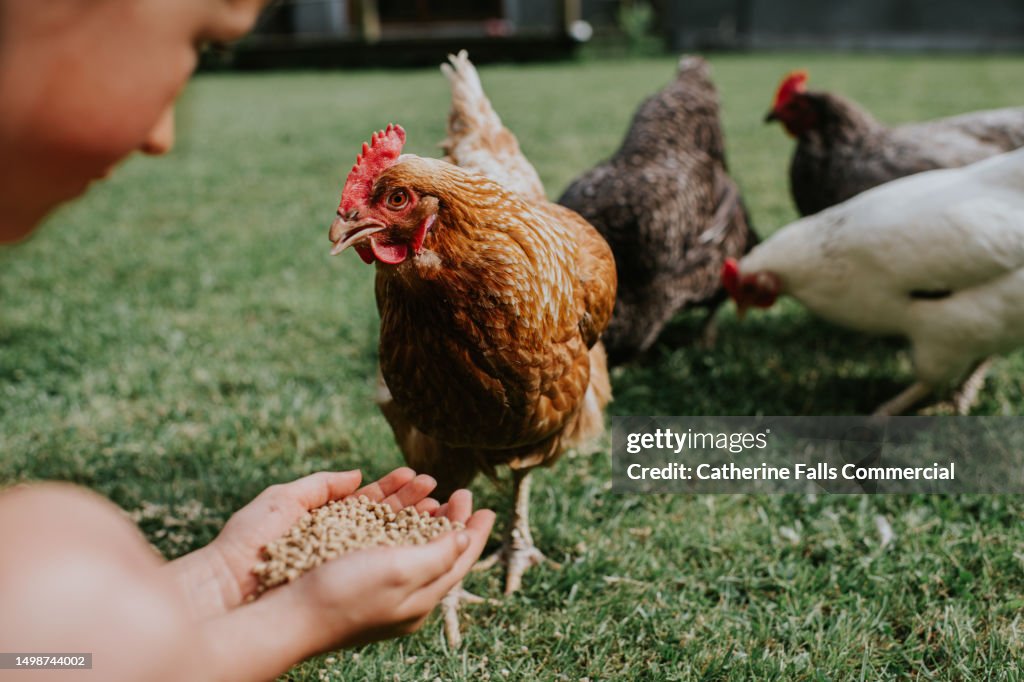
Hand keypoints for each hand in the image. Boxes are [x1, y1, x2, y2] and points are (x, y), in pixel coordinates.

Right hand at [195, 484, 493, 680]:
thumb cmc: (345, 594)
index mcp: (421, 599)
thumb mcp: (401, 571)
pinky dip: (395, 523)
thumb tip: (466, 540)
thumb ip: (438, 555)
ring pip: (411, 545)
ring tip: (431, 492)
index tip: (487, 508)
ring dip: (424, 517)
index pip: (458, 561)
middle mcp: (403, 595)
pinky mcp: (353, 575)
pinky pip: (385, 545)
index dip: (475, 532)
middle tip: (459, 493)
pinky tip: (392, 510)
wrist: (287, 615)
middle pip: (438, 551)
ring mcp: (377, 586)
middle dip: (451, 520)